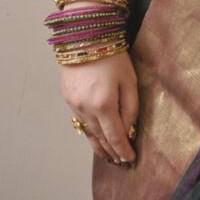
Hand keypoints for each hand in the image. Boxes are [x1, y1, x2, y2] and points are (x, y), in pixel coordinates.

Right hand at [60, 47, 138, 166]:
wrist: (86, 37)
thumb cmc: (113, 56)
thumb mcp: (129, 80)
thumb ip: (131, 107)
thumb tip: (130, 129)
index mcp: (104, 105)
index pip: (115, 137)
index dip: (124, 150)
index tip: (131, 160)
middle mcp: (86, 109)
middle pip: (100, 138)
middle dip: (112, 152)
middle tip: (121, 162)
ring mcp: (74, 105)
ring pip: (89, 132)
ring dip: (99, 145)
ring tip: (109, 156)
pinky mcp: (68, 99)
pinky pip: (81, 121)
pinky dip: (90, 131)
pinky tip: (96, 136)